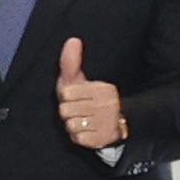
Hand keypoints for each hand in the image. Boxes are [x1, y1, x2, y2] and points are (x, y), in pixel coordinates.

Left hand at [52, 35, 125, 152]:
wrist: (114, 124)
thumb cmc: (87, 98)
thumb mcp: (79, 79)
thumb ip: (72, 61)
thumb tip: (73, 40)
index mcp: (103, 89)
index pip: (66, 94)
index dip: (66, 97)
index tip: (75, 98)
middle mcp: (108, 106)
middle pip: (65, 111)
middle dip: (68, 112)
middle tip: (78, 111)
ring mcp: (107, 124)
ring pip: (70, 125)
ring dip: (73, 124)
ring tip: (83, 120)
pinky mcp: (103, 139)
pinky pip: (77, 138)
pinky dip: (78, 136)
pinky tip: (87, 131)